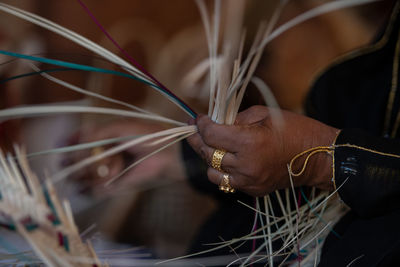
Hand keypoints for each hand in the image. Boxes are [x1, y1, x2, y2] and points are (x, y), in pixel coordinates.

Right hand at [75, 120, 185, 194]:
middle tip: (72, 161)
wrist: (167, 155)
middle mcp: (105, 154)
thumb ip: (96, 134)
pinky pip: (96, 190)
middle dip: (75, 161)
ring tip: (100, 169)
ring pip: (85, 176)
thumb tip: (72, 140)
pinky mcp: (115, 185)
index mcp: (106, 137)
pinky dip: (92, 189)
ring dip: (85, 174)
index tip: (60, 145)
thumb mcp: (119, 129)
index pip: (81, 140)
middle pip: (79, 160)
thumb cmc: (146, 137)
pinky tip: (90, 185)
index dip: (70, 143)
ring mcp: (109, 170)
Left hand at [187, 105, 337, 195]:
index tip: (198, 118)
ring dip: (208, 158)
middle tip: (193, 130)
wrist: (318, 157)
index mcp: (249, 142)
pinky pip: (227, 182)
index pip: (212, 134)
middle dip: (197, 140)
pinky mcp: (253, 191)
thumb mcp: (265, 114)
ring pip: (213, 173)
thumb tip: (215, 123)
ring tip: (210, 146)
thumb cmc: (295, 130)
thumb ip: (236, 119)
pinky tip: (227, 158)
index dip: (201, 125)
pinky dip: (222, 170)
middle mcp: (246, 165)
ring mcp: (249, 181)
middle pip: (208, 154)